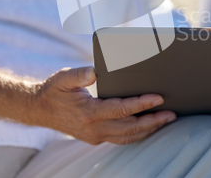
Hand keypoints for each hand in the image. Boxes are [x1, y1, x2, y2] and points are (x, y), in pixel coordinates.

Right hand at [31, 67, 175, 144]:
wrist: (39, 110)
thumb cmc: (54, 91)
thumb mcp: (64, 78)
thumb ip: (80, 74)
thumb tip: (95, 71)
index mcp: (89, 112)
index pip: (122, 109)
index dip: (142, 104)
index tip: (159, 98)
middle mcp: (94, 128)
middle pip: (130, 127)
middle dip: (153, 120)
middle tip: (172, 114)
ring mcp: (95, 136)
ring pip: (128, 137)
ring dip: (149, 129)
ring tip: (166, 121)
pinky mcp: (96, 138)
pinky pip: (121, 139)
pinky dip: (137, 134)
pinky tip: (148, 127)